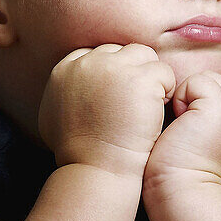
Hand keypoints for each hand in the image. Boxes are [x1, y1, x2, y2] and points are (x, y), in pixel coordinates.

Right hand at [38, 44, 176, 175]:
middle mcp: (88, 63)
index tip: (119, 96)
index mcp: (65, 69)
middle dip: (133, 73)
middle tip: (135, 103)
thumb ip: (66, 90)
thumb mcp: (54, 115)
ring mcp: (114, 67)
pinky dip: (165, 90)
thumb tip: (77, 81)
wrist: (96, 168)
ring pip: (144, 55)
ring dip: (150, 77)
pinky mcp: (140, 78)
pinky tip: (156, 111)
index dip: (114, 73)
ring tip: (146, 106)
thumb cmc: (79, 151)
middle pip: (122, 51)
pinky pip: (163, 72)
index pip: (98, 53)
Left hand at [144, 71, 220, 194]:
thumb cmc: (178, 181)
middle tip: (182, 129)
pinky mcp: (220, 107)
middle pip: (217, 83)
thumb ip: (205, 127)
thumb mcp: (200, 151)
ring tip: (182, 127)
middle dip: (194, 97)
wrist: (183, 197)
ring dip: (188, 97)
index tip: (185, 133)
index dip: (197, 105)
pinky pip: (197, 81)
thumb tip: (186, 110)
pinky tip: (179, 123)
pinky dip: (181, 96)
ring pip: (209, 79)